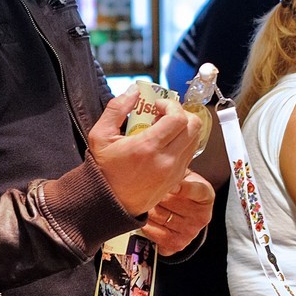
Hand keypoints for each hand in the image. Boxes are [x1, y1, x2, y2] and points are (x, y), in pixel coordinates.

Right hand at [88, 89, 201, 215]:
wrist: (109, 203)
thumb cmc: (103, 170)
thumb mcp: (100, 135)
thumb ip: (116, 108)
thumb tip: (134, 91)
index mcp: (148, 148)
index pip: (178, 118)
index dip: (171, 105)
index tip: (157, 105)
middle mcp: (166, 160)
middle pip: (194, 126)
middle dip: (181, 113)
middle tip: (164, 114)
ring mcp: (174, 172)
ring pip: (195, 139)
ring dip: (183, 128)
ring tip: (164, 128)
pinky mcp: (177, 179)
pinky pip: (190, 153)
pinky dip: (182, 142)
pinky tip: (164, 143)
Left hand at [144, 171, 213, 254]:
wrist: (187, 212)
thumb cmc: (182, 189)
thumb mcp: (184, 174)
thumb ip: (174, 170)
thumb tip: (156, 165)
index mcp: (205, 195)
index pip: (196, 190)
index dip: (182, 187)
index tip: (172, 185)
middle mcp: (200, 216)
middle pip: (166, 201)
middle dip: (153, 193)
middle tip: (147, 188)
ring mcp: (190, 232)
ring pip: (156, 216)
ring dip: (146, 208)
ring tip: (147, 202)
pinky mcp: (177, 244)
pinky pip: (153, 233)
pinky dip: (146, 225)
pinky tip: (149, 219)